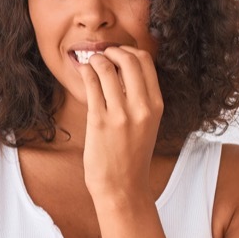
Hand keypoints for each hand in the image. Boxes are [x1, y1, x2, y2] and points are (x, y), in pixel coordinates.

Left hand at [78, 46, 163, 205]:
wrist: (122, 187)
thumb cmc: (131, 156)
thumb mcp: (147, 124)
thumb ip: (141, 98)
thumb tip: (122, 68)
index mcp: (156, 105)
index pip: (146, 61)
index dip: (129, 51)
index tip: (118, 54)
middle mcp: (141, 107)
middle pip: (128, 58)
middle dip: (112, 50)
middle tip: (102, 55)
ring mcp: (120, 114)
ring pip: (107, 67)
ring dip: (95, 59)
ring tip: (91, 64)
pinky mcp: (99, 121)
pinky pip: (91, 84)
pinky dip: (85, 71)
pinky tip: (83, 72)